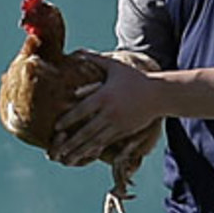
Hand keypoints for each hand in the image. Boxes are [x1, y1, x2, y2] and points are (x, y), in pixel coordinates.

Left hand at [48, 53, 163, 165]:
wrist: (159, 94)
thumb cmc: (135, 79)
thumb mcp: (115, 67)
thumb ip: (96, 59)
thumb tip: (78, 52)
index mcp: (105, 96)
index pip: (82, 110)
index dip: (68, 120)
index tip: (56, 128)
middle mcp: (110, 112)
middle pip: (86, 131)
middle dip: (69, 143)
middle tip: (54, 153)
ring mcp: (118, 123)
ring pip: (95, 140)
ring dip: (79, 151)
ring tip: (66, 161)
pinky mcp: (125, 130)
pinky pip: (107, 142)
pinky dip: (94, 150)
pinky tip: (85, 156)